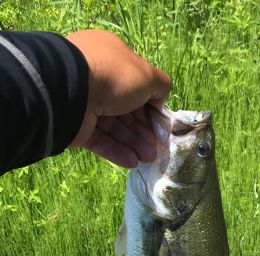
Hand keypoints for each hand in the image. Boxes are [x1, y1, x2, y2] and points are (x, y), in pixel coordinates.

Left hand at [66, 30, 170, 166]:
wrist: (71, 89)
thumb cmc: (113, 75)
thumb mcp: (146, 74)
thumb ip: (160, 85)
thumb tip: (159, 101)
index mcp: (112, 62)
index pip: (136, 88)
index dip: (151, 108)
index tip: (161, 125)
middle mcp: (98, 82)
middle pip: (127, 111)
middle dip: (143, 131)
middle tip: (157, 148)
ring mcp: (86, 105)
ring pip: (115, 128)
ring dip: (134, 143)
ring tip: (148, 158)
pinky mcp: (78, 127)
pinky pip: (101, 140)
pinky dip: (117, 151)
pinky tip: (132, 162)